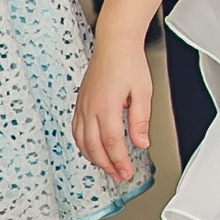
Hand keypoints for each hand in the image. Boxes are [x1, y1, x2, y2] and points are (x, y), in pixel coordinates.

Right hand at [73, 30, 151, 182]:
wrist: (114, 44)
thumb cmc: (129, 63)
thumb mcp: (143, 91)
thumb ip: (141, 120)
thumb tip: (141, 143)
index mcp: (107, 107)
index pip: (112, 143)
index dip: (119, 162)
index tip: (126, 173)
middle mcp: (90, 109)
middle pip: (94, 147)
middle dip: (107, 165)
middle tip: (119, 175)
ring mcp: (82, 107)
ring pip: (82, 141)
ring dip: (94, 158)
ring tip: (108, 167)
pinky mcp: (80, 104)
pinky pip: (76, 131)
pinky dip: (83, 145)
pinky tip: (91, 150)